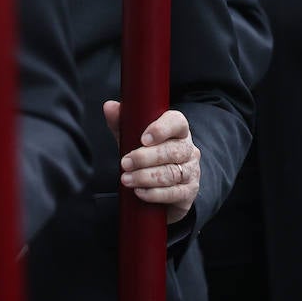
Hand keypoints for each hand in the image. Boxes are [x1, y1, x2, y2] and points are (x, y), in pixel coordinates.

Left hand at [103, 101, 200, 224]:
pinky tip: (140, 192)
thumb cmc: (147, 154)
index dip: (161, 129)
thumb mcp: (133, 137)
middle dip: (145, 158)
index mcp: (178, 130)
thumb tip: (109, 107)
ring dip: (146, 177)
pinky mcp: (189, 192)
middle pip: (173, 151)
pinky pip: (175, 193)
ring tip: (126, 179)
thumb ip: (122, 122)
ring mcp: (191, 171)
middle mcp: (188, 149)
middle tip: (124, 163)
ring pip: (172, 173)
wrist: (162, 185)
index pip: (177, 122)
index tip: (143, 139)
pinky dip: (155, 193)